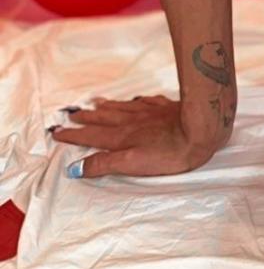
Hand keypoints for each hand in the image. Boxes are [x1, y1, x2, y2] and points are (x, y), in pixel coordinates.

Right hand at [47, 94, 228, 178]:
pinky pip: (145, 102)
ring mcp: (150, 112)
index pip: (92, 136)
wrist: (201, 129)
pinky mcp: (166, 107)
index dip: (74, 135)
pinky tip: (136, 100)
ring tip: (94, 102)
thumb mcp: (132, 164)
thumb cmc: (168, 153)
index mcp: (122, 137)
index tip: (57, 132)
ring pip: (122, 108)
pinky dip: (134, 101)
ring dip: (106, 106)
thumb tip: (75, 168)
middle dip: (86, 117)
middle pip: (104, 118)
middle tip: (70, 113)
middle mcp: (133, 122)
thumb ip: (104, 165)